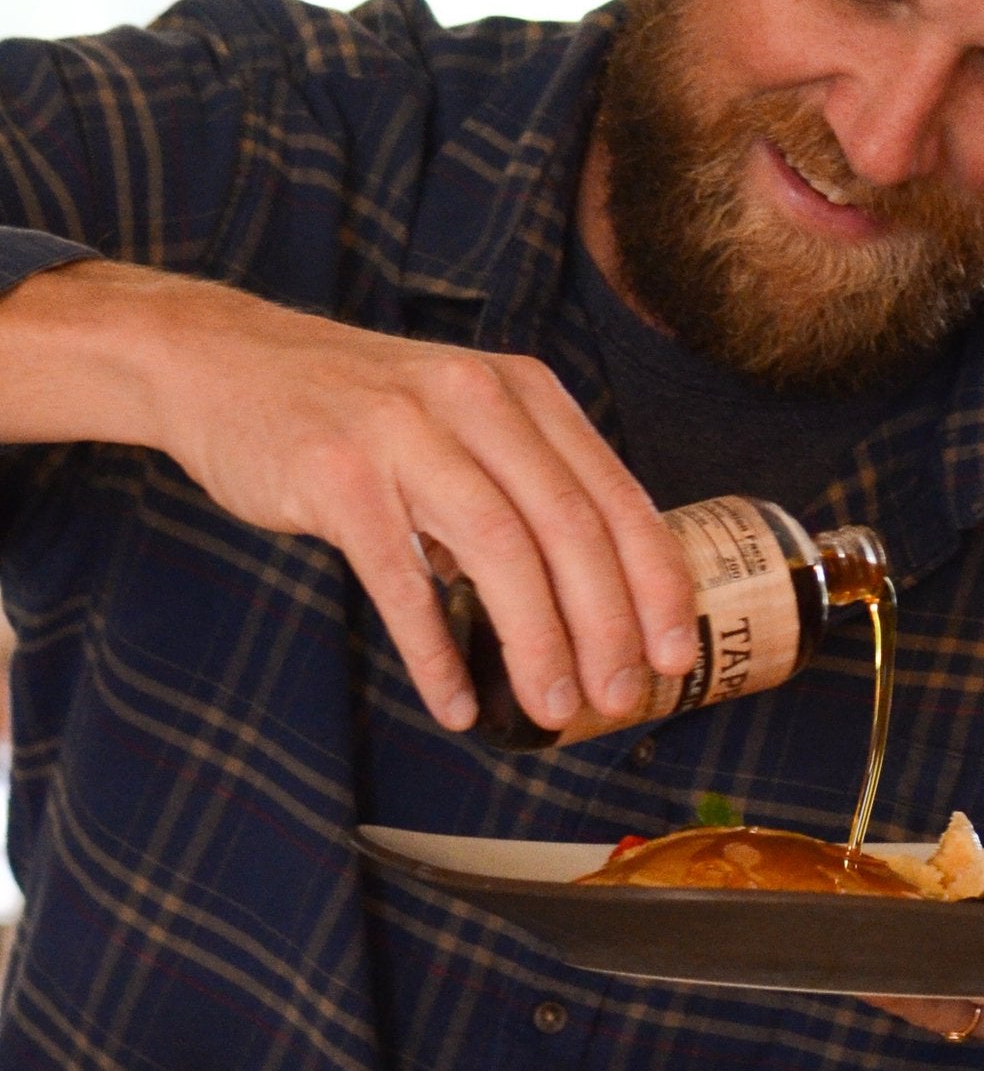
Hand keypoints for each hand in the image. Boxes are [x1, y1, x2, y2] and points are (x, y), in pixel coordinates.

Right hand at [0, 261, 697, 733]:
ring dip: (536, 644)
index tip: (675, 653)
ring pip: (501, 552)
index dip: (655, 583)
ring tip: (551, 708)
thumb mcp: (460, 416)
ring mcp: (404, 433)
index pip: (614, 496)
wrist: (220, 363)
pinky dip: (435, 651)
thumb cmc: (354, 409)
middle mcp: (475, 401)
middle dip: (607, 627)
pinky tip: (455, 701)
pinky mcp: (337, 475)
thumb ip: (523, 481)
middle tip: (618, 698)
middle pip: (569, 529)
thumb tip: (593, 593)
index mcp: (523, 391)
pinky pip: (402, 580)